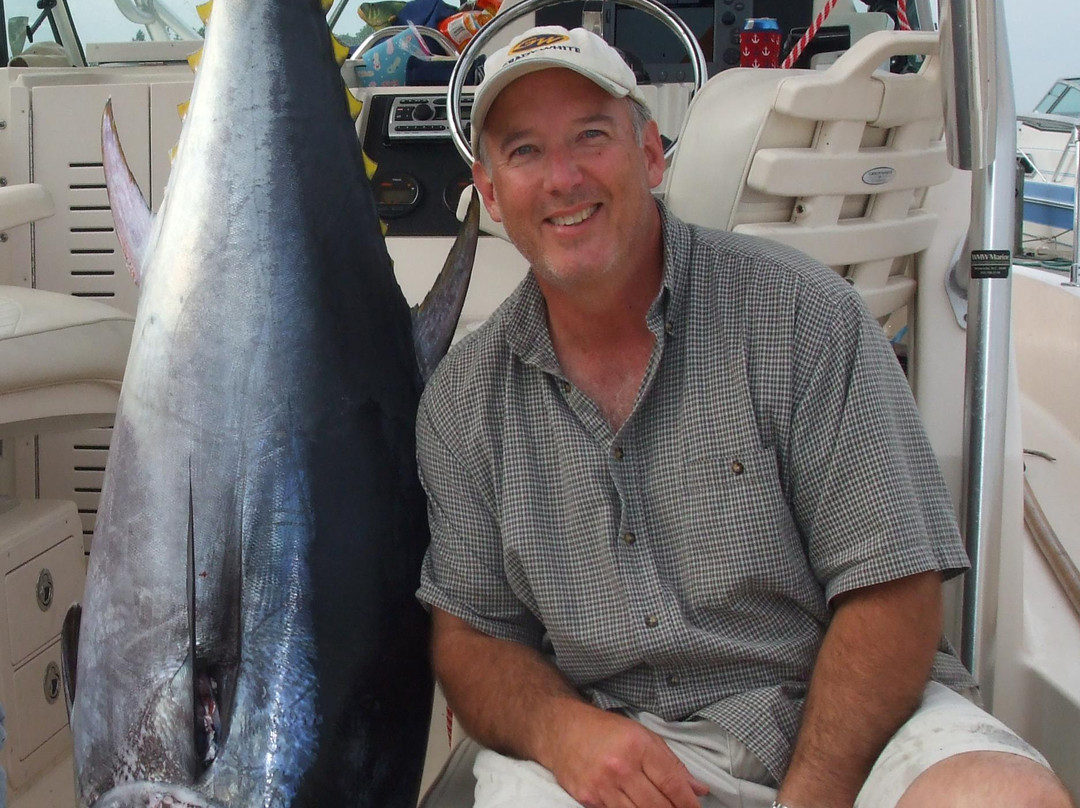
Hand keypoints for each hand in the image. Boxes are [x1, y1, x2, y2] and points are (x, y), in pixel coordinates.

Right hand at [542, 703, 709, 807]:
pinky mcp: (587, 798)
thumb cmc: (605, 730)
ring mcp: (602, 785)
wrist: (561, 729)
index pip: (672, 783)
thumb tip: (698, 789)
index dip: (688, 802)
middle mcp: (620, 767)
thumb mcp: (643, 735)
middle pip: (658, 805)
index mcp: (638, 746)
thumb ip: (672, 763)